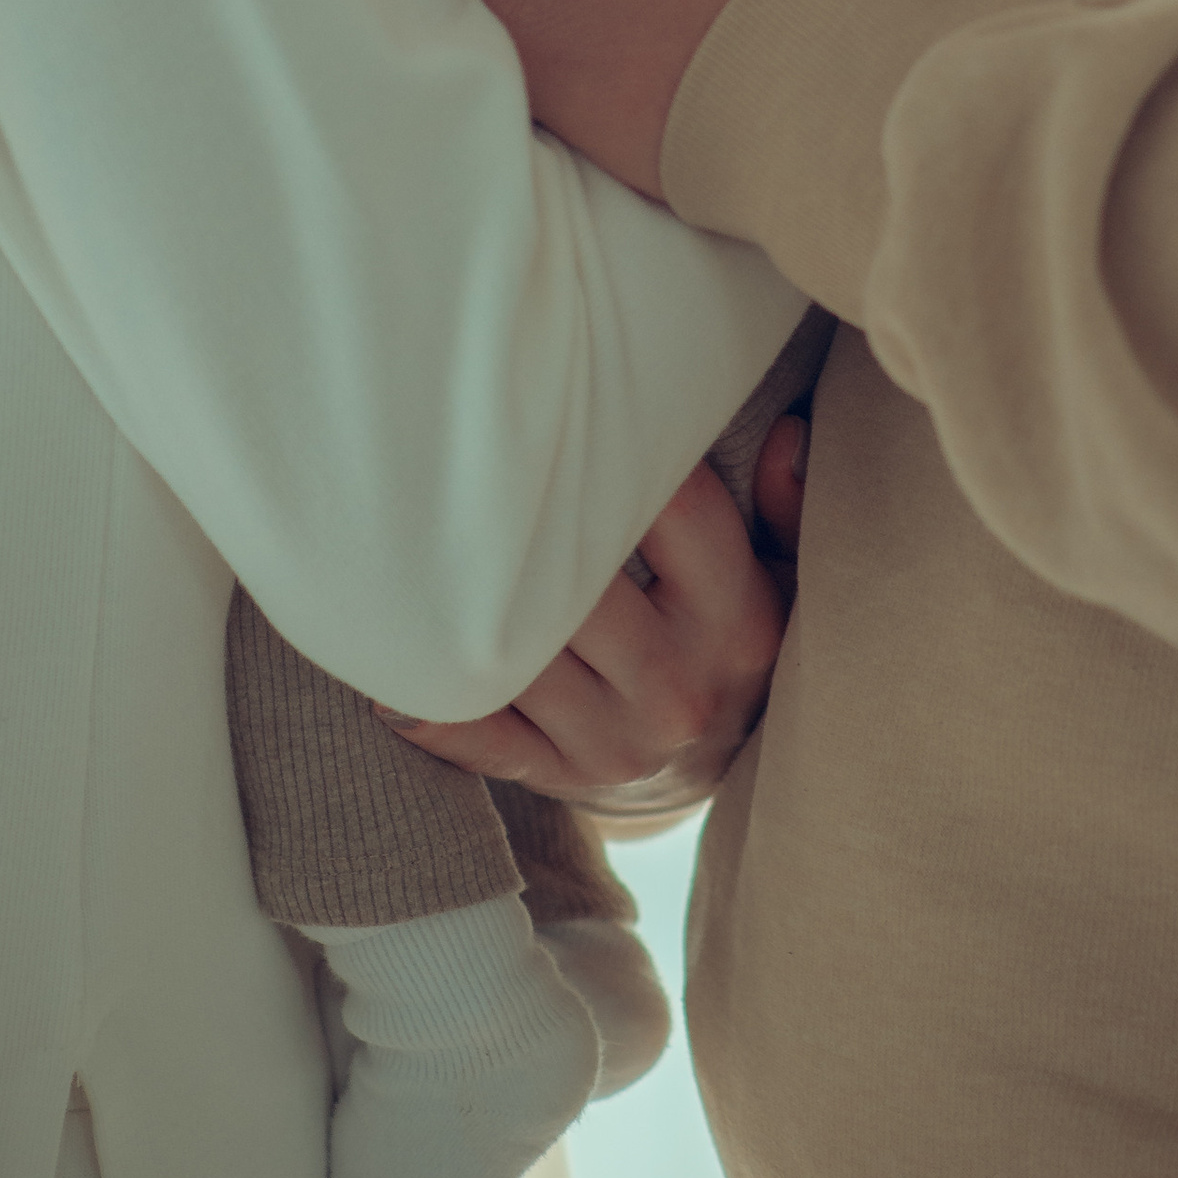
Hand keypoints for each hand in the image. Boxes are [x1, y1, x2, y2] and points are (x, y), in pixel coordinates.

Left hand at [386, 461, 788, 811]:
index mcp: (736, 620)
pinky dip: (427, 702)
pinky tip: (389, 660)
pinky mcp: (561, 776)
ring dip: (458, 604)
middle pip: (578, 588)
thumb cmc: (737, 634)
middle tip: (456, 456)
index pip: (676, 517)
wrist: (723, 765)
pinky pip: (478, 735)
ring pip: (518, 657)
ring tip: (404, 536)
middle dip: (520, 524)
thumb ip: (788, 506)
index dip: (621, 457)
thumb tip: (789, 437)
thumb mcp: (785, 572)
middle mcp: (678, 688)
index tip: (566, 402)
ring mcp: (615, 743)